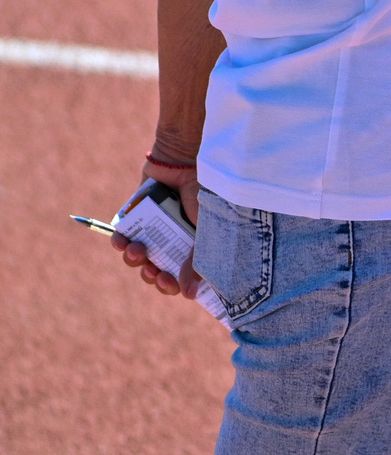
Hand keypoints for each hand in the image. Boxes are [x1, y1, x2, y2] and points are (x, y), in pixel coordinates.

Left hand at [112, 159, 202, 299]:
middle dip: (152, 275)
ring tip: (136, 250)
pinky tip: (121, 241)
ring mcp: (154, 229)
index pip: (182, 276)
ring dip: (134, 260)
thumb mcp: (206, 230)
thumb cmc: (206, 193)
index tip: (168, 283)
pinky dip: (119, 242)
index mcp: (195, 245)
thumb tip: (188, 294)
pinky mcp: (136, 217)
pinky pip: (122, 238)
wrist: (184, 159)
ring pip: (138, 257)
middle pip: (158, 270)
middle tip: (152, 272)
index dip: (173, 285)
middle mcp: (174, 239)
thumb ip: (196, 262)